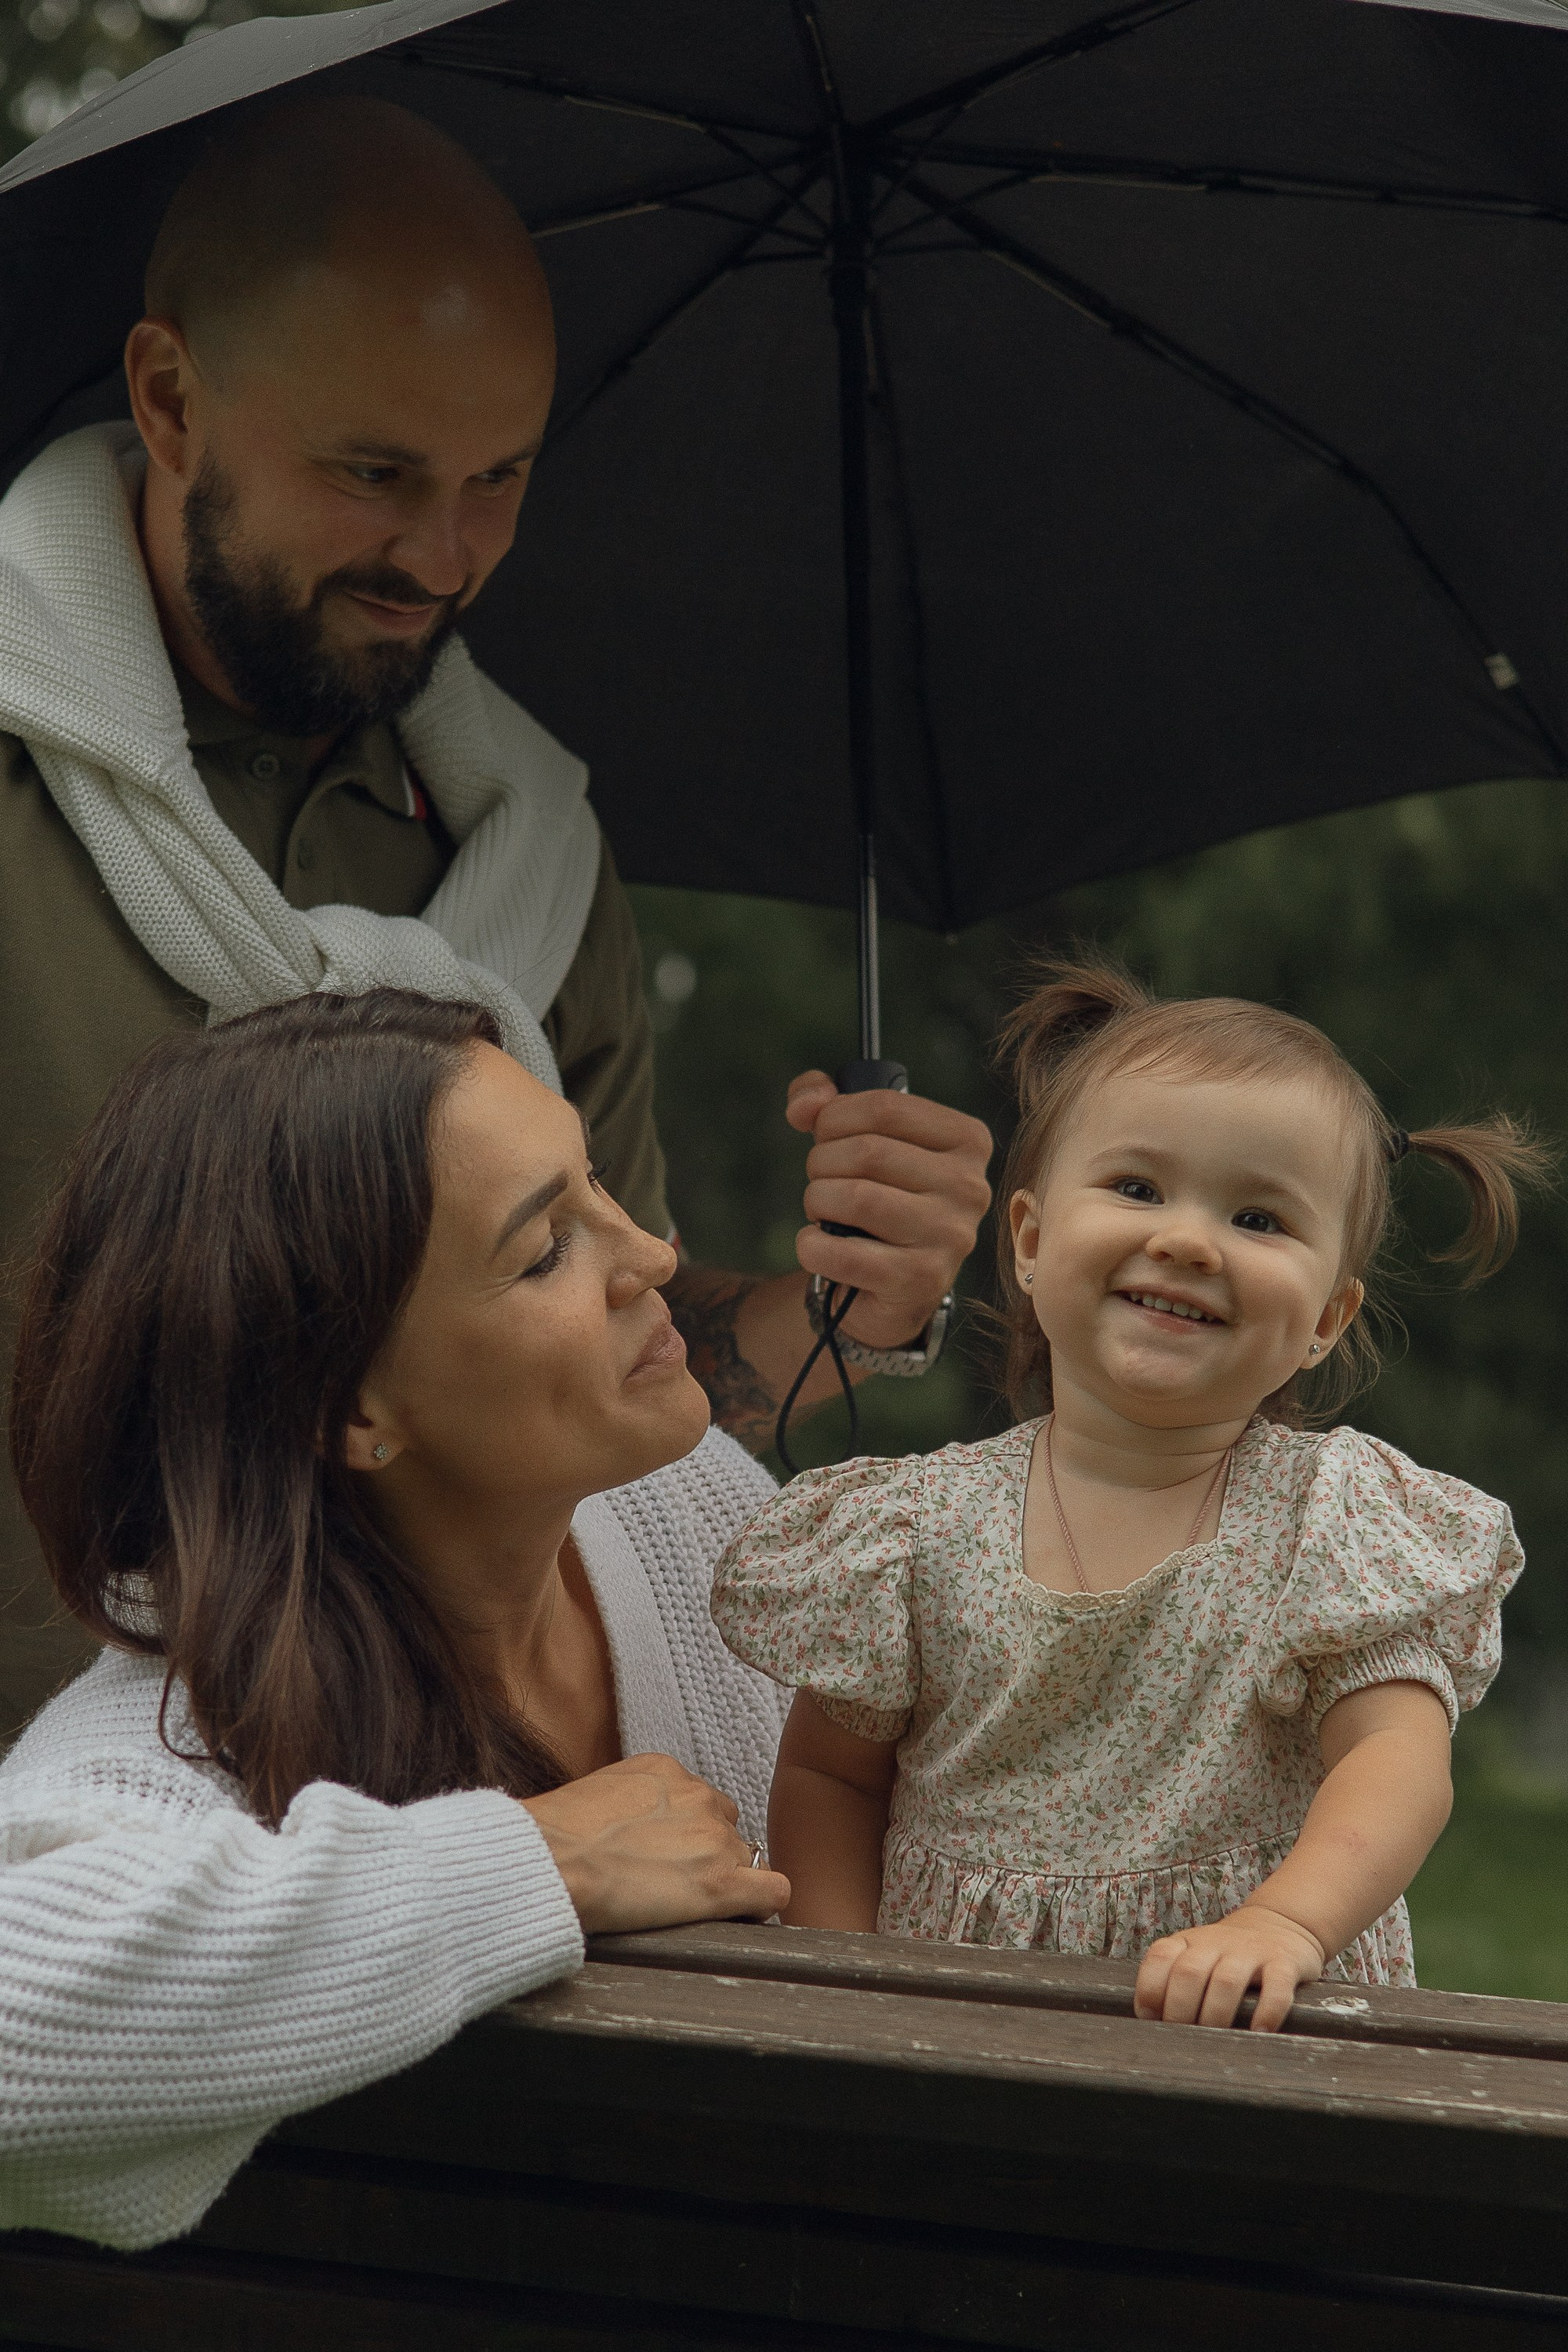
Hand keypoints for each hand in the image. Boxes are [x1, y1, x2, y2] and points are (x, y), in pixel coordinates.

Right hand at [523, 1752, 789, 1935]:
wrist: (549, 1858)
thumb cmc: (549, 1836)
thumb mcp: (592, 1797)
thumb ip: (622, 1805)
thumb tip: (616, 1832)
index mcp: (665, 1771)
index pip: (698, 1803)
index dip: (686, 1836)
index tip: (664, 1858)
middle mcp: (699, 1796)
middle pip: (726, 1830)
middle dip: (707, 1856)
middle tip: (673, 1887)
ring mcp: (714, 1839)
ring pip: (747, 1861)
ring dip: (726, 1882)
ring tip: (690, 1909)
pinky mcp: (721, 1883)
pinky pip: (773, 1892)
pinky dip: (761, 1908)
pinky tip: (737, 1920)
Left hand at [786, 1071, 992, 1349]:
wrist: (891, 1285)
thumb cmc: (877, 1196)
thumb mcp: (857, 1137)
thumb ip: (822, 1103)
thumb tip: (802, 1105)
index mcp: (968, 1140)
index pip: (886, 1106)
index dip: (835, 1117)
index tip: (826, 1137)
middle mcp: (970, 1187)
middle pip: (867, 1151)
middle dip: (822, 1163)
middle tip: (822, 1181)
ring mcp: (950, 1237)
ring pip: (857, 1198)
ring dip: (817, 1202)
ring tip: (822, 1211)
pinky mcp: (921, 1281)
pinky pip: (844, 1254)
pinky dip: (812, 1246)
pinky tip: (817, 1244)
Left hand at [1134, 1904, 1327, 2031]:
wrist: (1279, 1923)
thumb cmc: (1227, 1955)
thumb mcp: (1195, 1955)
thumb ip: (1173, 1980)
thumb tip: (1152, 2026)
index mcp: (1188, 1941)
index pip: (1159, 1958)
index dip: (1150, 1990)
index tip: (1151, 2019)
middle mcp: (1216, 1943)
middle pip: (1189, 1973)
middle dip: (1180, 2010)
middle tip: (1183, 2038)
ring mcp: (1250, 1951)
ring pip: (1226, 1981)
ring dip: (1216, 2015)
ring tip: (1216, 2039)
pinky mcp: (1283, 1963)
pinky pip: (1276, 1987)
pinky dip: (1267, 2012)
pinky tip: (1259, 2032)